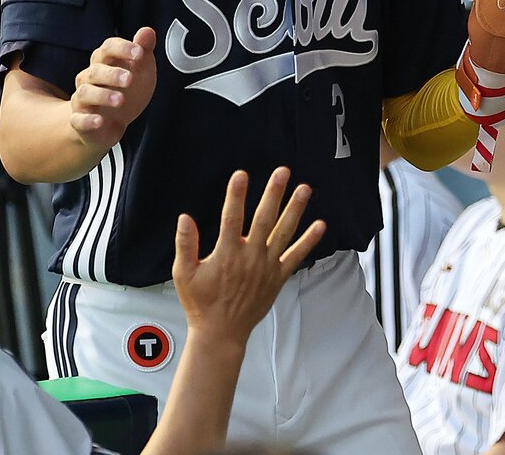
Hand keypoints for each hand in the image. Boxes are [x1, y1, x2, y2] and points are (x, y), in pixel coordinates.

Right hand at [70, 28, 157, 148]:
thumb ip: (143, 51)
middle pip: (95, 71)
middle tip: (130, 79)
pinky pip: (78, 120)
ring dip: (102, 95)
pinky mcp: (80, 121)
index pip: (107, 48)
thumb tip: (147, 31)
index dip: (122, 48)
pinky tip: (99, 120)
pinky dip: (87, 120)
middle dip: (112, 74)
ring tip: (120, 99)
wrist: (110, 123)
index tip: (139, 53)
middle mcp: (90, 78)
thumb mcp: (141, 70)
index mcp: (105, 63)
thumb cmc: (126, 91)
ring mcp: (83, 100)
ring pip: (85, 93)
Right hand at [173, 167, 325, 342]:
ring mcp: (267, 266)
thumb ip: (185, 245)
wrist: (221, 332)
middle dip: (274, 193)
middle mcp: (250, 257)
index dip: (236, 195)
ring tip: (305, 189)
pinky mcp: (278, 277)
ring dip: (295, 209)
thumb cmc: (201, 303)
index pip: (232, 218)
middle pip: (264, 219)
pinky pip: (297, 256)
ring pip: (284, 232)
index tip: (241, 175)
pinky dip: (309, 241)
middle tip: (282, 172)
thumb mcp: (184, 275)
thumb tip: (184, 218)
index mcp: (226, 254)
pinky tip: (320, 226)